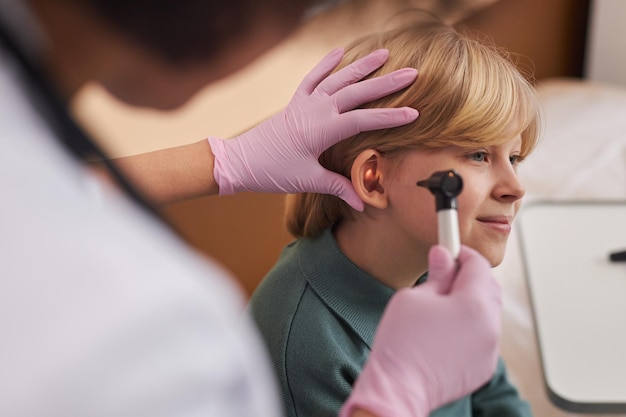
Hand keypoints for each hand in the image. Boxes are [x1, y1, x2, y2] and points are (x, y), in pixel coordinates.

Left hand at [208, 48, 417, 209]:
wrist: (239, 161)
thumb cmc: (272, 171)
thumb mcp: (307, 181)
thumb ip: (338, 187)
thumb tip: (363, 203)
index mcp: (321, 130)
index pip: (363, 120)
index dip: (390, 117)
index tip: (414, 113)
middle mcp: (315, 110)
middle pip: (356, 92)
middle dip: (386, 83)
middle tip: (411, 73)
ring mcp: (304, 103)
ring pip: (338, 79)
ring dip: (361, 66)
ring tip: (384, 54)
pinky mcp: (295, 103)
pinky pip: (313, 78)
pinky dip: (326, 64)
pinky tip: (339, 52)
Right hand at [341, 245, 501, 416]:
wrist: (399, 388)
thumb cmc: (402, 343)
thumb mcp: (415, 297)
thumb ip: (436, 275)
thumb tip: (443, 257)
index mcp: (474, 304)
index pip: (478, 265)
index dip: (462, 253)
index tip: (449, 250)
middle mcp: (490, 326)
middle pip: (489, 287)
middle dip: (470, 277)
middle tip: (444, 276)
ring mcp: (490, 350)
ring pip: (487, 313)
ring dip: (470, 303)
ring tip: (440, 309)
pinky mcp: (484, 367)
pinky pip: (483, 337)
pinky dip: (470, 328)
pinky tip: (444, 333)